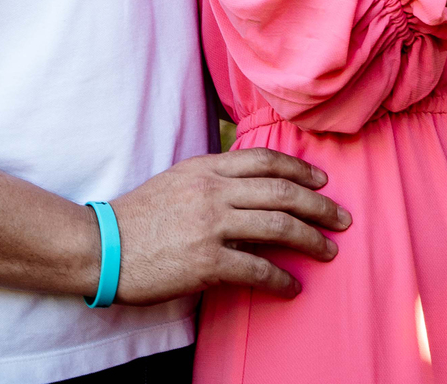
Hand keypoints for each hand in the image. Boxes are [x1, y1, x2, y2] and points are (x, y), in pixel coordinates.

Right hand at [111, 149, 350, 301]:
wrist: (105, 246)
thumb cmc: (140, 215)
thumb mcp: (178, 180)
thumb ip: (213, 178)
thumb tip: (250, 185)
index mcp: (207, 167)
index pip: (265, 159)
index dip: (299, 168)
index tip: (322, 181)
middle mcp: (214, 190)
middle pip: (281, 191)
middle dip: (318, 205)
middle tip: (342, 218)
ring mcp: (211, 225)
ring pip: (277, 226)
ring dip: (310, 239)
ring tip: (328, 251)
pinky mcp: (207, 261)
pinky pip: (256, 268)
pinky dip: (281, 278)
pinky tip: (292, 287)